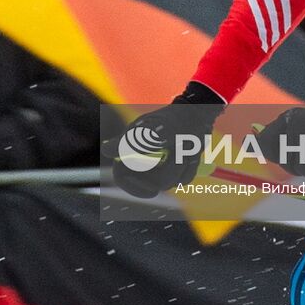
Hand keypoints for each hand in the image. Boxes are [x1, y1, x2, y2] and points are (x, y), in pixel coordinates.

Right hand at [108, 82, 224, 198]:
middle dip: (168, 172)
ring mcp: (160, 163)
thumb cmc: (175, 119)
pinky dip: (189, 168)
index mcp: (132, 147)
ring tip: (187, 149)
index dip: (133, 187)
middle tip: (180, 155)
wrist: (199, 113)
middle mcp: (144, 157)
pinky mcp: (175, 166)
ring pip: (169, 182)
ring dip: (181, 167)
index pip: (121, 175)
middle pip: (150, 183)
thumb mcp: (155, 131)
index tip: (152, 191)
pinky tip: (192, 154)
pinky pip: (182, 179)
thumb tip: (106, 149)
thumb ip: (131, 142)